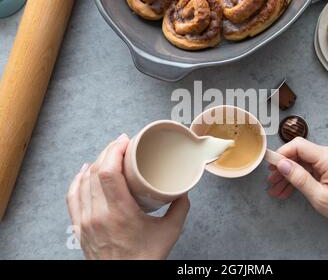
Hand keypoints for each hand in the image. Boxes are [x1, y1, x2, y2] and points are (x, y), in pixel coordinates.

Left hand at [66, 134, 189, 259]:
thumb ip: (179, 208)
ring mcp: (85, 221)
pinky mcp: (79, 226)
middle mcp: (98, 215)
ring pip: (83, 181)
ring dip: (96, 162)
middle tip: (122, 143)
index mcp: (119, 214)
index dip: (114, 151)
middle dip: (108, 151)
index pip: (108, 173)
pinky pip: (72, 196)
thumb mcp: (169, 232)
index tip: (125, 141)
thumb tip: (183, 189)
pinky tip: (85, 170)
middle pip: (95, 172)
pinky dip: (78, 179)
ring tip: (109, 153)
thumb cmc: (144, 259)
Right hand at [267, 137, 327, 231]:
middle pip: (299, 153)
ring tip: (276, 190)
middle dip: (283, 168)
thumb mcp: (320, 197)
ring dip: (289, 175)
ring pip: (302, 162)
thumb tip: (282, 164)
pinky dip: (299, 178)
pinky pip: (310, 168)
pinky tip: (288, 190)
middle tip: (271, 182)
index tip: (270, 167)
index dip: (282, 154)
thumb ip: (299, 178)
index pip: (298, 146)